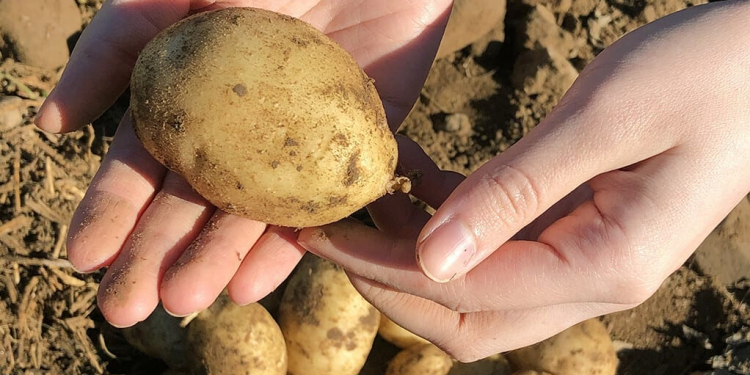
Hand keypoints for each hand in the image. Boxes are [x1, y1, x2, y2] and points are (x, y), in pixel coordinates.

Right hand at [35, 0, 451, 326]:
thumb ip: (112, 48)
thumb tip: (52, 124)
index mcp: (194, 98)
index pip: (143, 164)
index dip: (112, 211)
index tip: (84, 259)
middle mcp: (241, 131)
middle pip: (191, 202)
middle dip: (154, 254)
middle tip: (125, 306)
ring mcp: (296, 146)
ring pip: (249, 214)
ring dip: (215, 259)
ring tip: (186, 300)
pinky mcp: (352, 151)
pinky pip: (319, 206)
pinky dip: (288, 244)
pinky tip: (252, 280)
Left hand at [298, 0, 749, 360]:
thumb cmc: (704, 75)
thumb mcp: (604, 121)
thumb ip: (516, 193)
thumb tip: (431, 257)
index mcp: (604, 266)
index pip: (466, 292)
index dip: (385, 270)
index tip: (324, 234)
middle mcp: (592, 280)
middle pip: (467, 318)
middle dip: (391, 282)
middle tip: (332, 231)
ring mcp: (585, 258)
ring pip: (476, 287)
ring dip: (414, 251)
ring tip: (363, 194)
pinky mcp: (577, 227)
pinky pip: (497, 244)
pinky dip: (447, 219)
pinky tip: (412, 174)